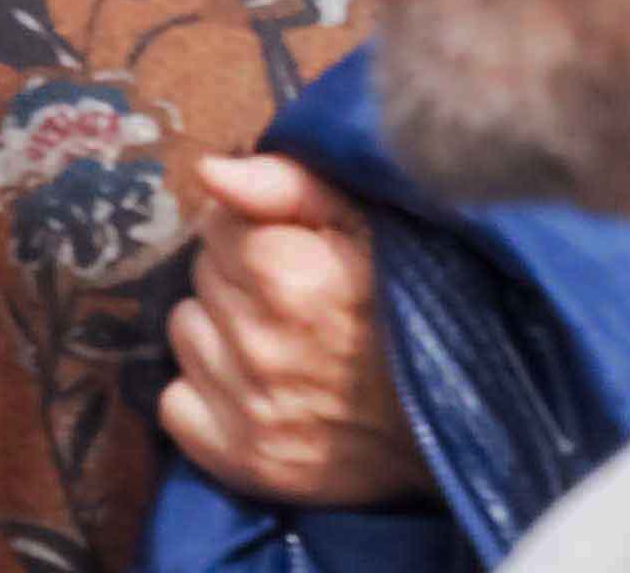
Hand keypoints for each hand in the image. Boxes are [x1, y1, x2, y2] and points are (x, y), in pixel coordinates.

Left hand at [156, 154, 427, 509]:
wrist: (453, 416)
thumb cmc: (408, 305)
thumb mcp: (368, 224)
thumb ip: (287, 185)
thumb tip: (208, 169)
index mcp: (289, 277)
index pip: (216, 222)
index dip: (252, 230)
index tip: (292, 251)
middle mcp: (261, 345)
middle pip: (201, 274)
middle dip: (237, 277)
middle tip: (292, 299)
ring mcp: (249, 408)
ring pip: (186, 331)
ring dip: (219, 331)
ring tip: (276, 342)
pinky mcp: (240, 459)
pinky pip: (175, 404)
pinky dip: (204, 392)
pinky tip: (252, 387)